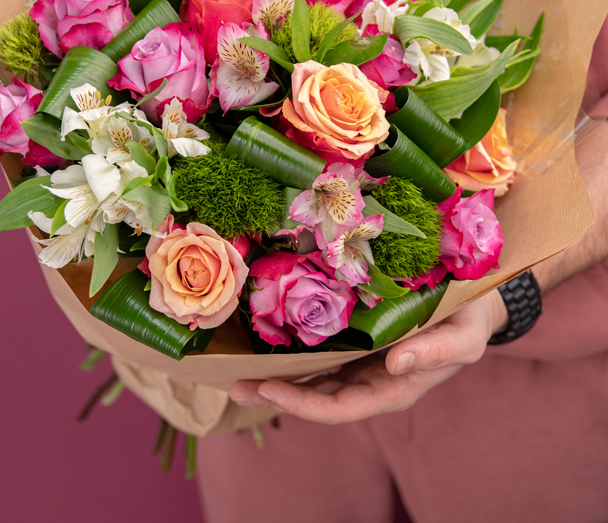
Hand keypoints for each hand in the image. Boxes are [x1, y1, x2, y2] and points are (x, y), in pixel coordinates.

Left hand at [230, 290, 507, 423]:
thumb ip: (433, 352)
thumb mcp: (462, 338)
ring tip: (240, 367)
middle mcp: (371, 379)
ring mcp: (362, 361)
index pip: (341, 407)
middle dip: (276, 393)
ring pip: (314, 376)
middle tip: (235, 381)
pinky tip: (270, 341)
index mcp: (393, 389)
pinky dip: (296, 351)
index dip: (303, 403)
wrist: (475, 302)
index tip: (269, 388)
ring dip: (278, 375)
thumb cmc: (470, 322)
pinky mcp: (359, 338)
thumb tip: (396, 365)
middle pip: (317, 396)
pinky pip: (322, 350)